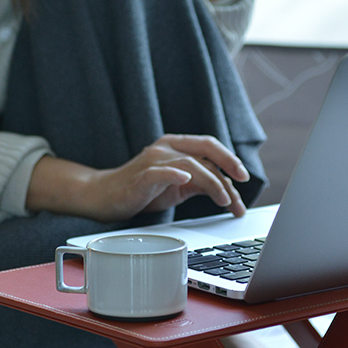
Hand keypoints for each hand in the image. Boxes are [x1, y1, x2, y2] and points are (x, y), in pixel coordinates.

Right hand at [26, 134, 250, 222]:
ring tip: (224, 200)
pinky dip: (175, 174)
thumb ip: (200, 183)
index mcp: (176, 146)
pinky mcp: (141, 176)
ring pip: (191, 165)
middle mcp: (166, 148)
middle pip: (205, 151)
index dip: (229, 159)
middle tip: (242, 185)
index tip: (244, 177)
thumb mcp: (178, 186)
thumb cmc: (141, 191)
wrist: (104, 196)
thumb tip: (228, 189)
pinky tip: (186, 180)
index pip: (209, 146)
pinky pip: (160, 172)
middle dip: (228, 167)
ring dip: (212, 183)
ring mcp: (153, 161)